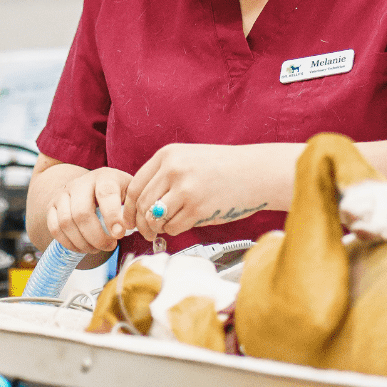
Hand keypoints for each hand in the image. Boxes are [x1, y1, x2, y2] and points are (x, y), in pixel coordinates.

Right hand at [46, 166, 132, 253]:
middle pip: (82, 213)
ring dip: (83, 242)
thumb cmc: (117, 193)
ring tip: (98, 248)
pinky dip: (69, 243)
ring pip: (66, 222)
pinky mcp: (51, 206)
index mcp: (104, 177)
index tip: (120, 234)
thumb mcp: (129, 193)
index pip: (106, 193)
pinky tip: (83, 248)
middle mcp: (81, 183)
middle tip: (110, 246)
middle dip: (97, 236)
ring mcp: (63, 194)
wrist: (91, 187)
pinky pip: (54, 228)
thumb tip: (136, 225)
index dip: (112, 216)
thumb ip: (134, 207)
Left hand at [121, 143, 277, 240]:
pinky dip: (174, 231)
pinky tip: (184, 224)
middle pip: (141, 204)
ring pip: (155, 218)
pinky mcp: (197, 208)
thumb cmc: (227, 168)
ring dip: (157, 229)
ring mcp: (185, 189)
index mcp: (168, 155)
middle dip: (140, 223)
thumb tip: (142, 203)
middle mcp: (173, 170)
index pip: (135, 185)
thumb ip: (166, 175)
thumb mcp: (190, 159)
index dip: (129, 207)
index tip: (130, 218)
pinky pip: (173, 227)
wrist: (257, 172)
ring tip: (164, 230)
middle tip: (146, 232)